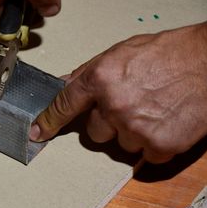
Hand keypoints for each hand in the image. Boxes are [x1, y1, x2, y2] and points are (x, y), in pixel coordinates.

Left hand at [30, 22, 206, 163]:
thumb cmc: (168, 53)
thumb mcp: (122, 53)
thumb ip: (90, 73)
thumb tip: (65, 86)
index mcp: (101, 78)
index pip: (65, 105)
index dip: (49, 121)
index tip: (38, 132)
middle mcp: (114, 105)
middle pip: (94, 133)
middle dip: (108, 123)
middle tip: (131, 105)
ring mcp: (136, 128)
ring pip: (121, 144)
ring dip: (133, 132)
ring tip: (154, 108)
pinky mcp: (159, 145)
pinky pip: (145, 154)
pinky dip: (154, 141)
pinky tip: (166, 120)